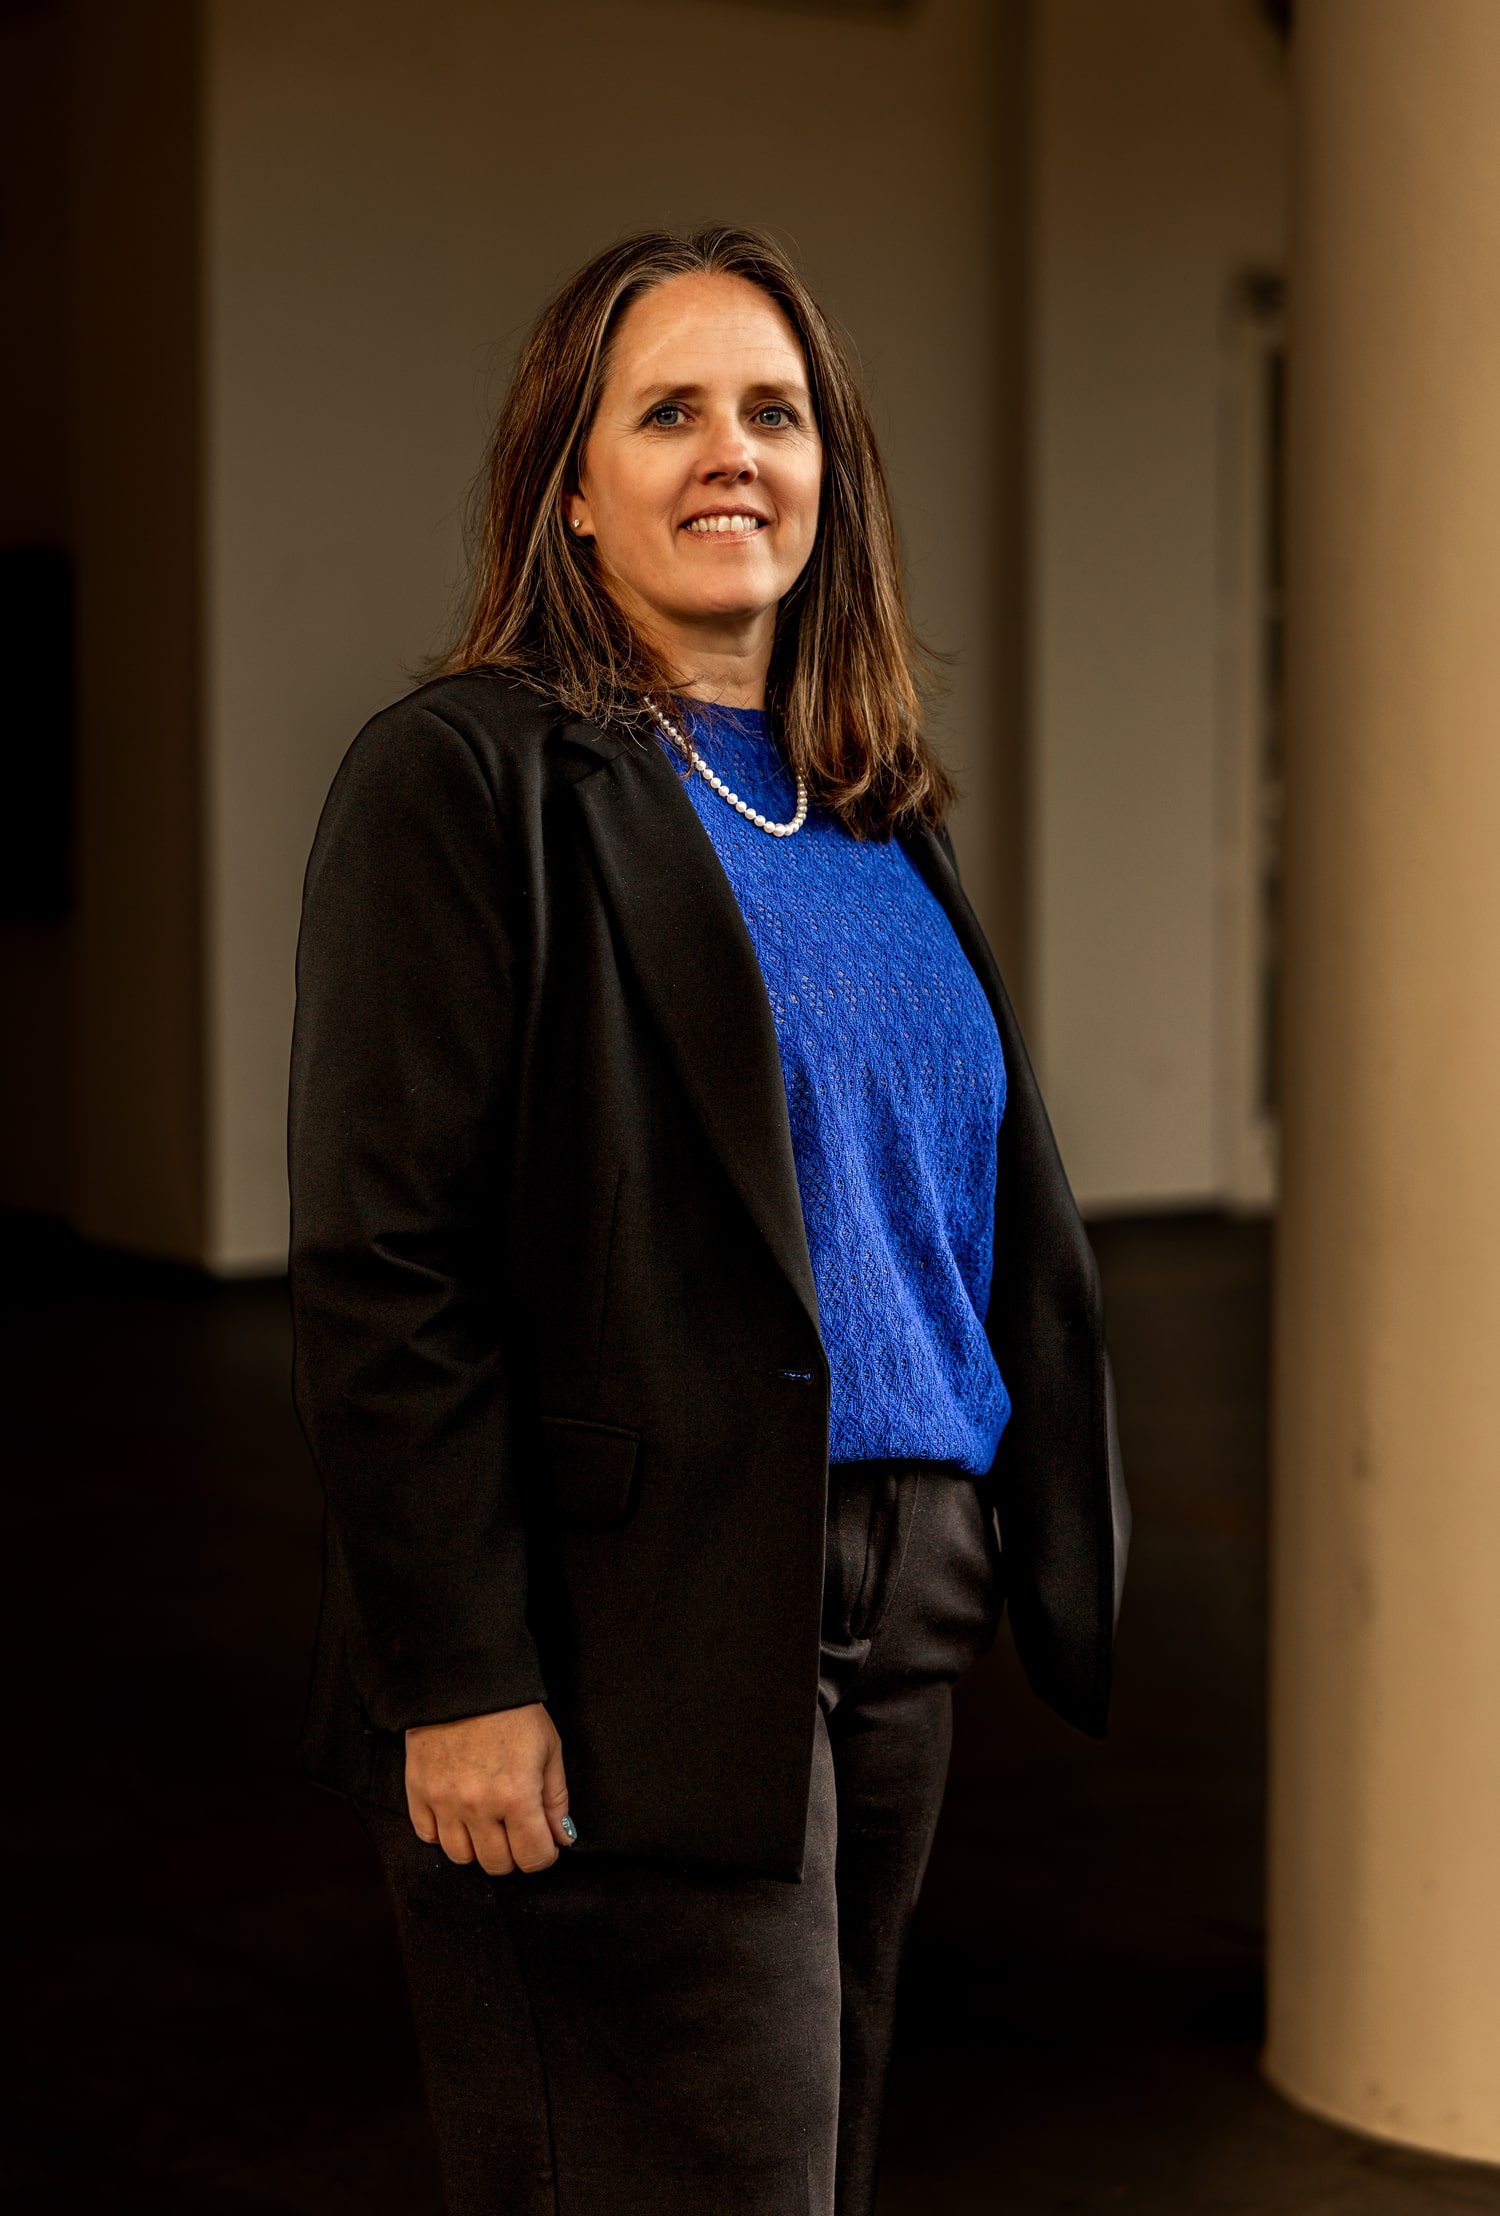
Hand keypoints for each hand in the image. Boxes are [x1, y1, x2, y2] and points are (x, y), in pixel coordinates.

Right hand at [405, 1702, 572, 1873]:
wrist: (465, 1678)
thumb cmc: (512, 1710)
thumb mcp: (549, 1748)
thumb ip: (556, 1800)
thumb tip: (562, 1838)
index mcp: (517, 1796)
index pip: (533, 1858)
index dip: (545, 1855)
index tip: (544, 1843)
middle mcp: (478, 1807)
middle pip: (497, 1864)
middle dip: (514, 1854)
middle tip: (517, 1830)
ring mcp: (444, 1802)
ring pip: (461, 1858)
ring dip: (478, 1847)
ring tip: (487, 1821)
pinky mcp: (418, 1792)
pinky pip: (427, 1836)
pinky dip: (444, 1832)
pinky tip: (457, 1813)